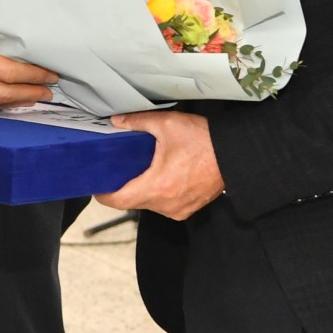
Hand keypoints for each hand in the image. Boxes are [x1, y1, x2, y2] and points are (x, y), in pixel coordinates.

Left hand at [95, 111, 224, 219]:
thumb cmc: (205, 141)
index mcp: (158, 186)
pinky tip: (161, 176)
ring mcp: (177, 210)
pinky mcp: (186, 210)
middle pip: (131, 202)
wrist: (235, 155)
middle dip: (123, 186)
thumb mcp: (167, 124)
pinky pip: (163, 206)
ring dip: (142, 189)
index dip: (103, 193)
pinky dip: (158, 193)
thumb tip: (116, 122)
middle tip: (118, 169)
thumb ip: (137, 122)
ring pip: (147, 204)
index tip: (97, 184)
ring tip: (142, 169)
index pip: (118, 200)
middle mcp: (166, 204)